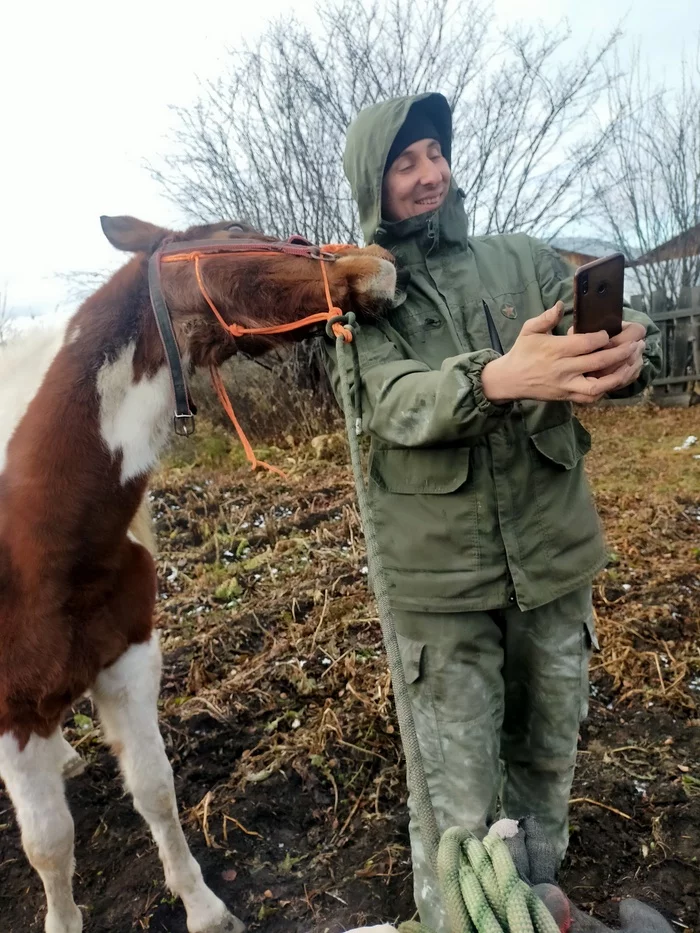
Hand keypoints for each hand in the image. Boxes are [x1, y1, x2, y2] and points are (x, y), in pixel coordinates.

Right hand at [481, 303, 645, 404]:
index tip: (610, 332)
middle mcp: (562, 369)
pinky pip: (592, 397)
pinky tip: (620, 378)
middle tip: (637, 343)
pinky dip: (608, 389)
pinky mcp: (567, 397)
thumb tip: (560, 305)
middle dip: (621, 352)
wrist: (509, 380)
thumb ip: (546, 318)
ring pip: (599, 385)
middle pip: (598, 362)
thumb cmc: (522, 352)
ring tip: (635, 363)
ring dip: (620, 374)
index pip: (585, 343)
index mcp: (554, 350)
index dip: (602, 337)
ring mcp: (566, 386)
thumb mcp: (529, 330)